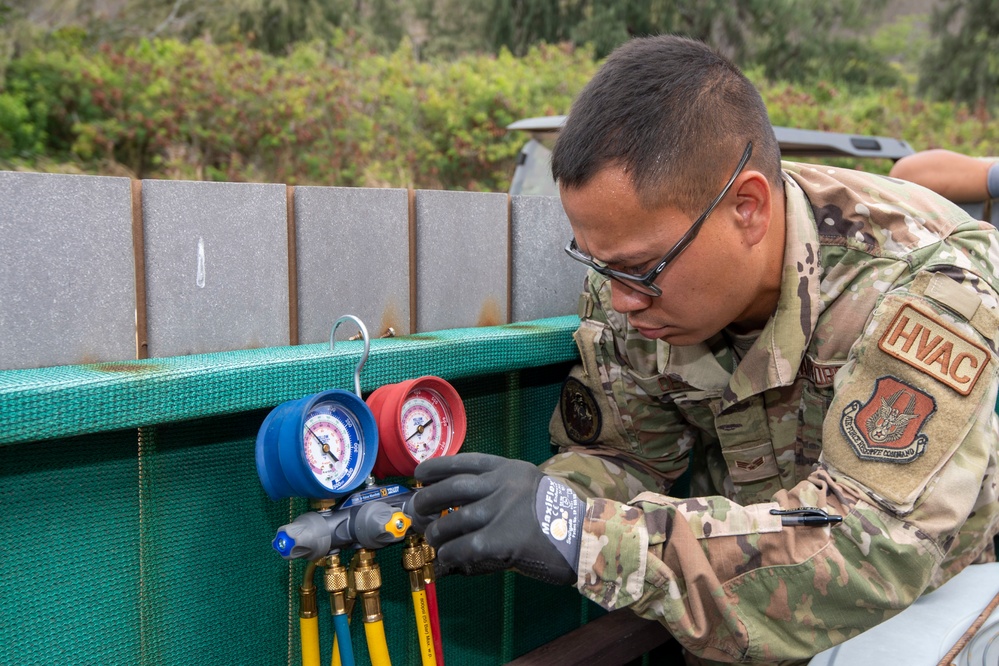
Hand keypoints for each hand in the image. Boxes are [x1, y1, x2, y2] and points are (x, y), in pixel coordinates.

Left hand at [413, 453, 584, 584]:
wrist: (587, 537)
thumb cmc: (560, 517)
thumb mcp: (530, 489)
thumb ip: (500, 492)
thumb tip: (460, 509)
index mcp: (509, 469)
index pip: (464, 461)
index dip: (436, 467)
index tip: (420, 475)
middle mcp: (502, 485)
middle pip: (450, 488)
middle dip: (426, 500)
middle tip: (417, 511)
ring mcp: (500, 511)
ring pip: (451, 521)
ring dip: (436, 533)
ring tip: (433, 540)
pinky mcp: (499, 539)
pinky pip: (462, 548)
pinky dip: (449, 555)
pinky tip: (448, 559)